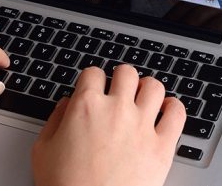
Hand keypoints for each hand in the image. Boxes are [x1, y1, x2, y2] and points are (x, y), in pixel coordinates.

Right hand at [32, 66, 185, 185]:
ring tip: (143, 99)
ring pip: (154, 86)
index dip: (92, 80)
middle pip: (126, 72)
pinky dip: (174, 108)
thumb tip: (66, 105)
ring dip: (147, 89)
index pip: (93, 72)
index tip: (94, 88)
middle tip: (119, 91)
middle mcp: (116, 110)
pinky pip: (178, 114)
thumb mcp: (43, 150)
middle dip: (121, 79)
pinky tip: (166, 111)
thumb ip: (55, 120)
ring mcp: (142, 126)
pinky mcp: (162, 147)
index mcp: (86, 106)